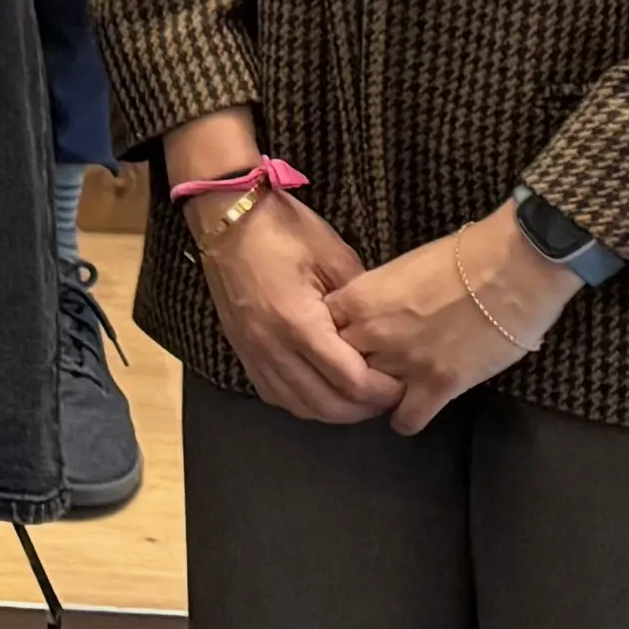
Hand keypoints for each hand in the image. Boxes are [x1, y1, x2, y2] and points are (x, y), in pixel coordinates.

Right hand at [182, 174, 393, 423]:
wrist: (226, 218)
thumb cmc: (283, 230)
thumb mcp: (334, 257)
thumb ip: (360, 302)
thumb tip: (382, 333)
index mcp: (298, 322)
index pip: (351, 380)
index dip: (382, 391)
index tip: (403, 383)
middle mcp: (272, 347)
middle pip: (327, 404)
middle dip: (363, 407)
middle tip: (387, 395)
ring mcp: (253, 352)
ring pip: (300, 406)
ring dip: (334, 410)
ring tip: (358, 397)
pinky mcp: (242, 351)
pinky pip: (276, 395)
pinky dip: (304, 402)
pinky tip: (322, 390)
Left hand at [325, 206, 576, 436]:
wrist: (512, 270)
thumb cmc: (462, 258)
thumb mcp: (402, 269)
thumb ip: (377, 297)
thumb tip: (370, 314)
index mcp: (358, 299)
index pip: (319, 330)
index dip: (329, 339)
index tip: (343, 343)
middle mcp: (371, 333)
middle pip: (338, 365)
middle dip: (348, 369)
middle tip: (366, 370)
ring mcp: (402, 362)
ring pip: (367, 395)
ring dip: (377, 395)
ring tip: (391, 390)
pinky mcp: (437, 386)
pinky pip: (405, 420)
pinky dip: (408, 418)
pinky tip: (415, 409)